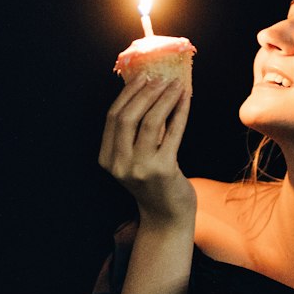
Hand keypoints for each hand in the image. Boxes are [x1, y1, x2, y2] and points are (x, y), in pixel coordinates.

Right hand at [98, 74, 195, 223]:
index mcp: (107, 159)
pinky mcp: (163, 170)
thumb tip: (149, 89)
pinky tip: (185, 100)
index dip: (127, 94)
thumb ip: (136, 131)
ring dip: (164, 98)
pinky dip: (180, 112)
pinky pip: (172, 133)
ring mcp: (140, 169)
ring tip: (176, 85)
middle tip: (160, 77)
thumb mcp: (137, 156)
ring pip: (150, 122)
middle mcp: (119, 164)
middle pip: (127, 117)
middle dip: (145, 93)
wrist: (167, 215)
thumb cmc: (154, 182)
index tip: (142, 77)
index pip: (113, 117)